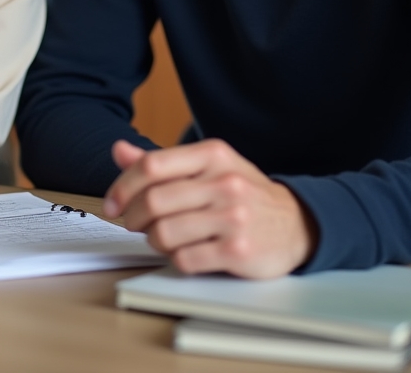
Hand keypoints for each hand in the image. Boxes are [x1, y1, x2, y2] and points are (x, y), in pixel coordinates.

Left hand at [103, 139, 317, 278]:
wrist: (297, 223)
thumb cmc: (243, 193)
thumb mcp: (208, 167)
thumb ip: (163, 161)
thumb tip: (119, 150)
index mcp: (212, 154)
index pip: (152, 165)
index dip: (123, 186)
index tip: (113, 203)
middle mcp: (224, 182)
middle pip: (154, 201)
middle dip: (134, 217)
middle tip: (135, 223)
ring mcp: (233, 217)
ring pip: (164, 233)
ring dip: (154, 240)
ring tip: (162, 238)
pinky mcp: (238, 251)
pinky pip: (184, 260)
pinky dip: (175, 259)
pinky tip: (185, 252)